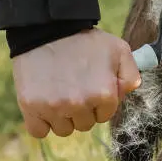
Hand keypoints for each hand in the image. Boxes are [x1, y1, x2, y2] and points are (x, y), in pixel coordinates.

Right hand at [12, 28, 140, 137]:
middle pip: (84, 125)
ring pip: (63, 130)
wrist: (49, 29)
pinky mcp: (30, 107)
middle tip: (75, 86)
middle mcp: (80, 104)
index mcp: (104, 93)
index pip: (105, 115)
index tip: (91, 86)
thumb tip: (127, 93)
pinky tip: (45, 103)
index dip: (99, 101)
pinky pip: (39, 131)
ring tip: (60, 92)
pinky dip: (41, 122)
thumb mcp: (118, 50)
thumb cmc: (85, 40)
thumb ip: (130, 74)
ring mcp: (54, 107)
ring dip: (63, 117)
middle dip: (83, 110)